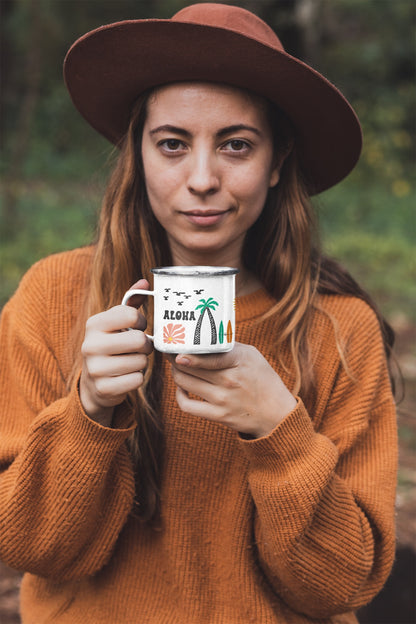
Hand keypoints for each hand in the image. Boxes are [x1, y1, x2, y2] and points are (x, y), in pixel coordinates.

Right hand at [80, 279, 152, 425]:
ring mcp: (95, 369)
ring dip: (141, 362)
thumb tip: (145, 281)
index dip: (142, 321)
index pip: (131, 315)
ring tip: (130, 361)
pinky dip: (137, 378)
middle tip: (139, 348)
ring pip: (141, 362)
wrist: (93, 384)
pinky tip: (126, 376)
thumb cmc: (111, 346)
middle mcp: (90, 345)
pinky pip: (137, 379)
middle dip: (145, 345)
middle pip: (139, 340)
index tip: (138, 327)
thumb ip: (131, 303)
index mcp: (94, 324)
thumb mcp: (115, 324)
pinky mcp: (104, 389)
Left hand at [169, 343, 296, 437]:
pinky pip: (187, 406)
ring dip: (175, 372)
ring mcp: (222, 399)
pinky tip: (181, 387)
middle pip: (189, 367)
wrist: (277, 413)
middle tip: (170, 351)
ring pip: (184, 382)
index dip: (187, 353)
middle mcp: (229, 380)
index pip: (209, 356)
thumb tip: (203, 339)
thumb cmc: (263, 380)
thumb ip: (228, 347)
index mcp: (239, 361)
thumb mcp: (252, 355)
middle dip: (174, 358)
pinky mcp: (217, 415)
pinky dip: (179, 395)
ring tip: (176, 366)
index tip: (175, 348)